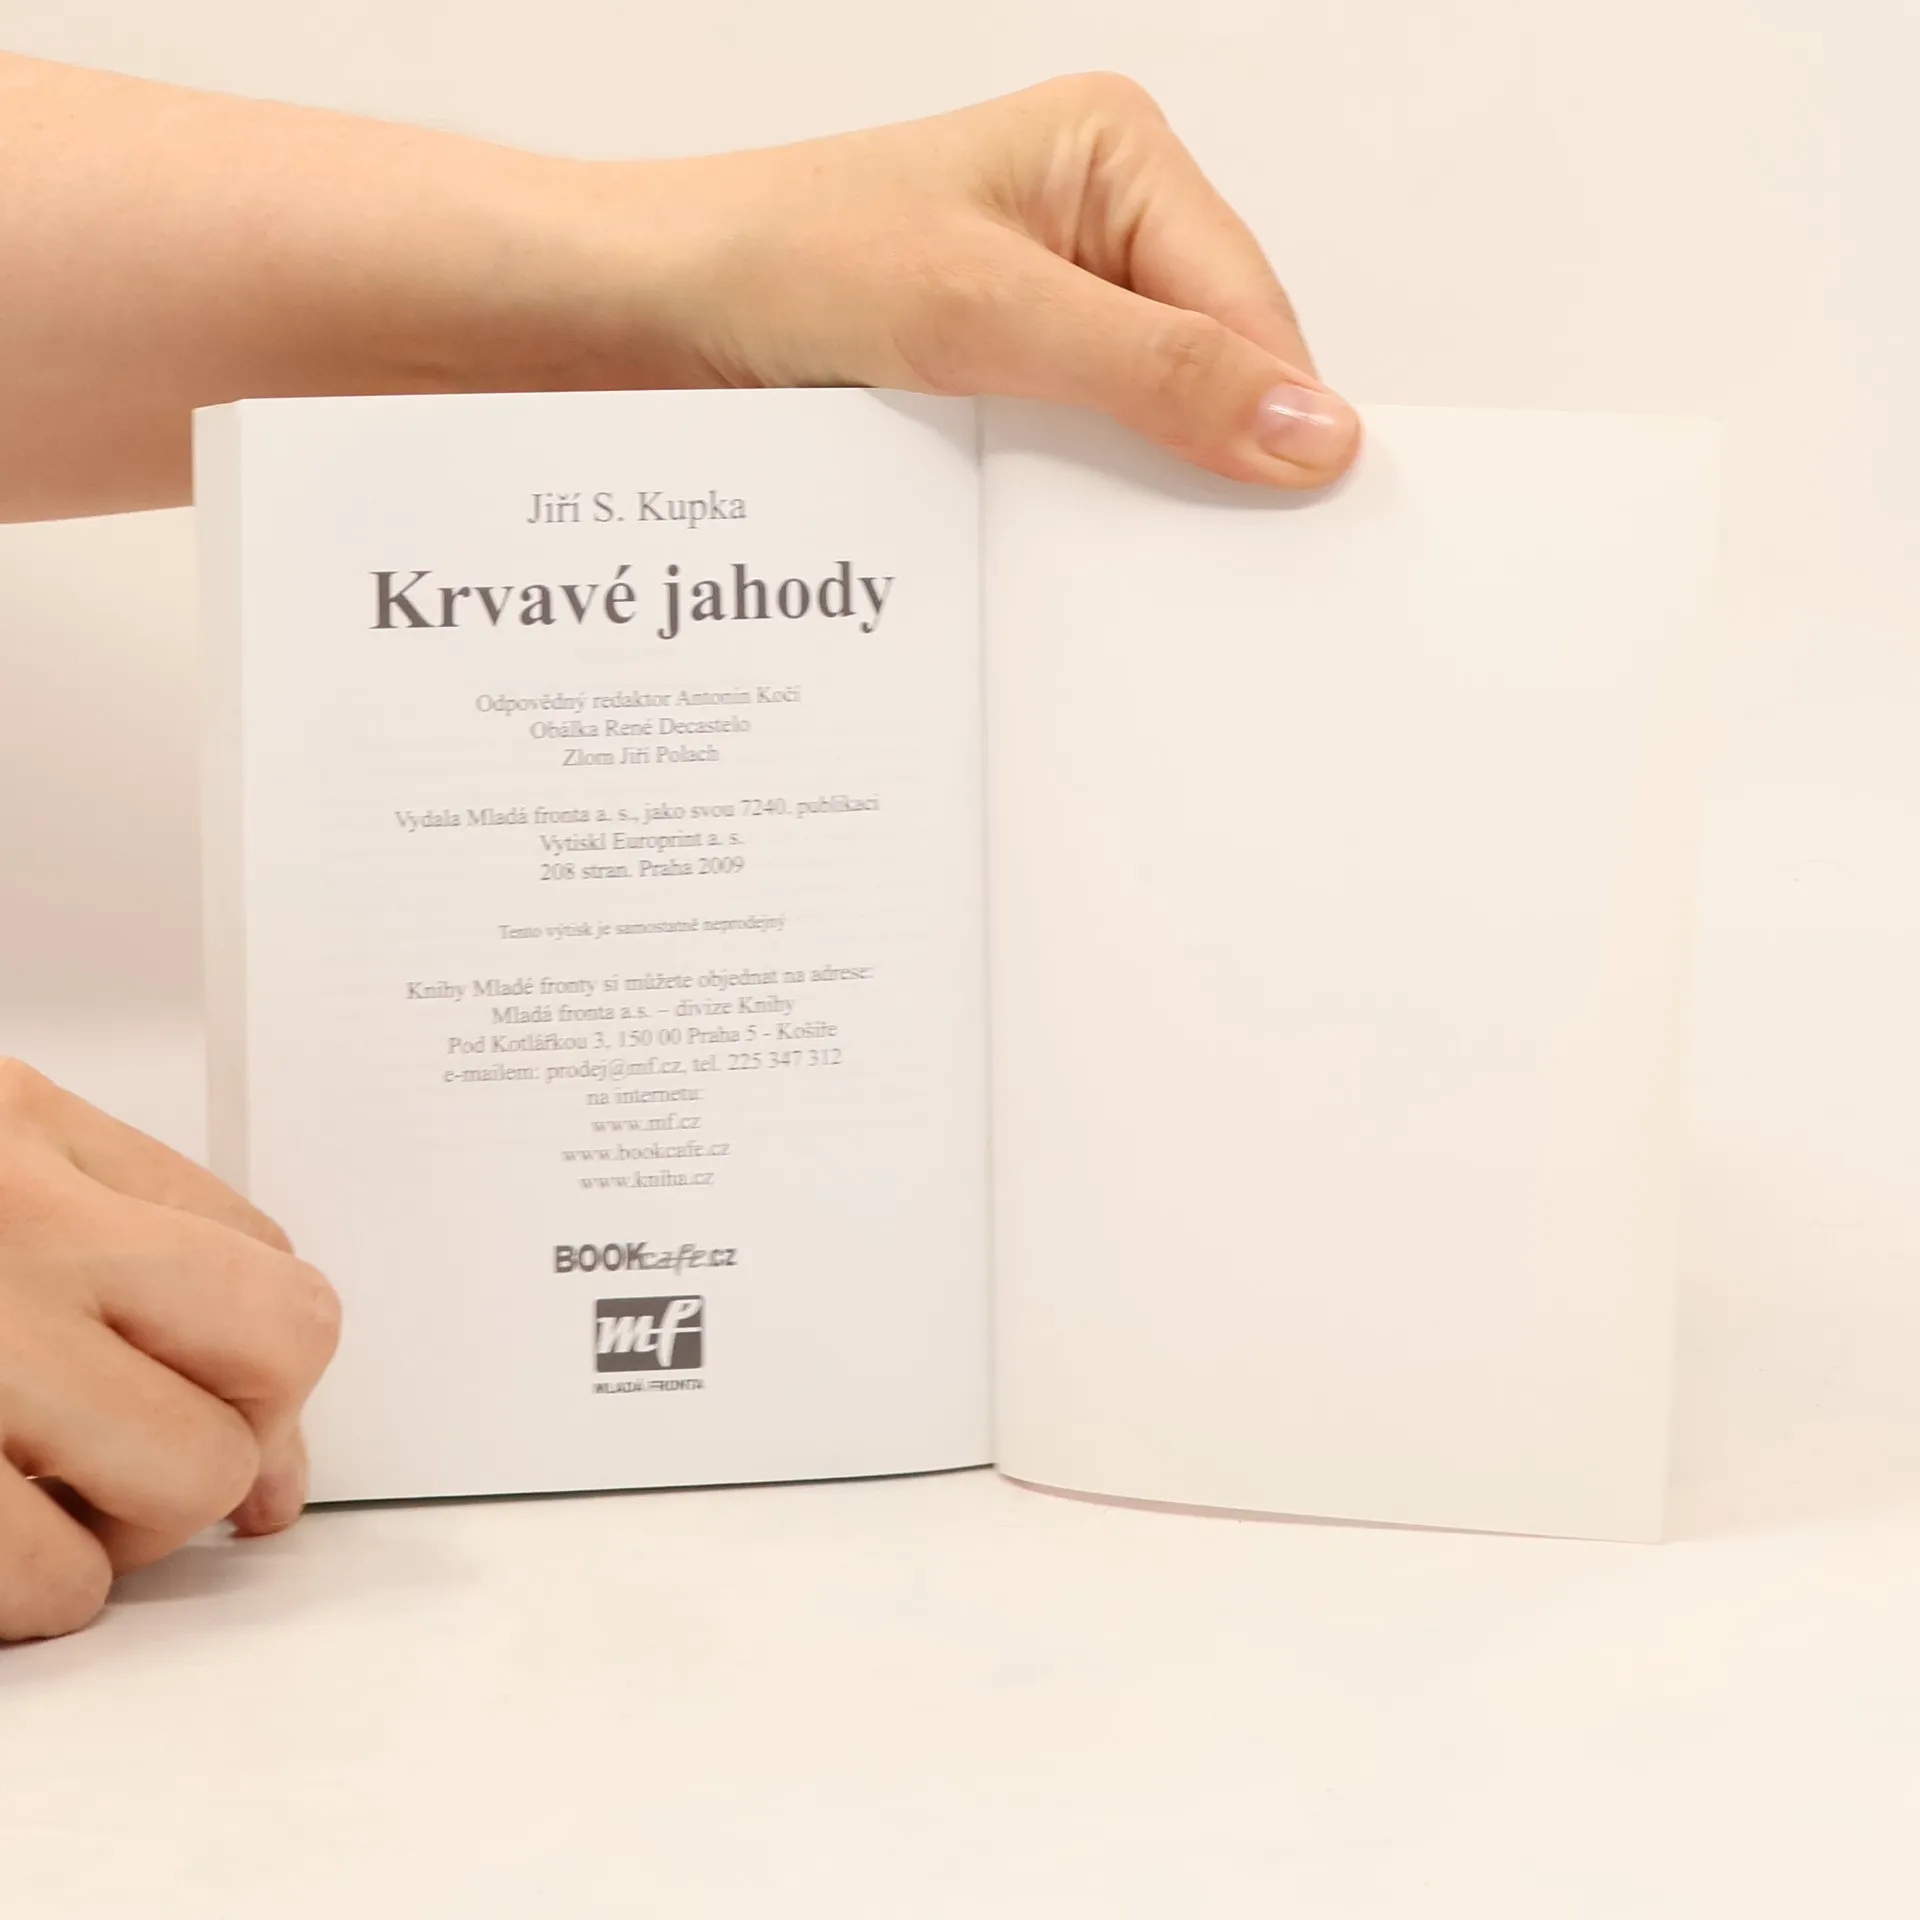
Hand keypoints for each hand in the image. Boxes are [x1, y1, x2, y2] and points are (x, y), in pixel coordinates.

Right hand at [0, 1060, 339, 1640]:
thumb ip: (137, 1265)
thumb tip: (281, 1475)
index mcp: (31, 1137)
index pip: (264, 1258)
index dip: (270, 1357)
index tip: (234, 1400)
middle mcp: (17, 1229)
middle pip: (276, 1349)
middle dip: (232, 1425)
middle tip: (134, 1446)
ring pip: (192, 1475)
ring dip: (138, 1522)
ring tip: (47, 1487)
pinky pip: (58, 1582)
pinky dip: (45, 1589)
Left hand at [577, 73, 1360, 487]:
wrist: (635, 315)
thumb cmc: (777, 262)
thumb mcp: (985, 315)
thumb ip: (1157, 371)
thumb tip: (1311, 427)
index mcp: (1114, 156)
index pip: (1250, 307)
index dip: (1277, 416)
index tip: (1299, 522)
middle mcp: (1091, 222)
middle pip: (1211, 366)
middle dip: (1202, 458)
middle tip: (1206, 562)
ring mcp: (1043, 303)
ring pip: (1145, 421)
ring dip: (1129, 490)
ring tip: (1110, 548)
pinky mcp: (995, 372)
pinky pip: (1076, 450)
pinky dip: (1069, 502)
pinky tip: (1053, 540)